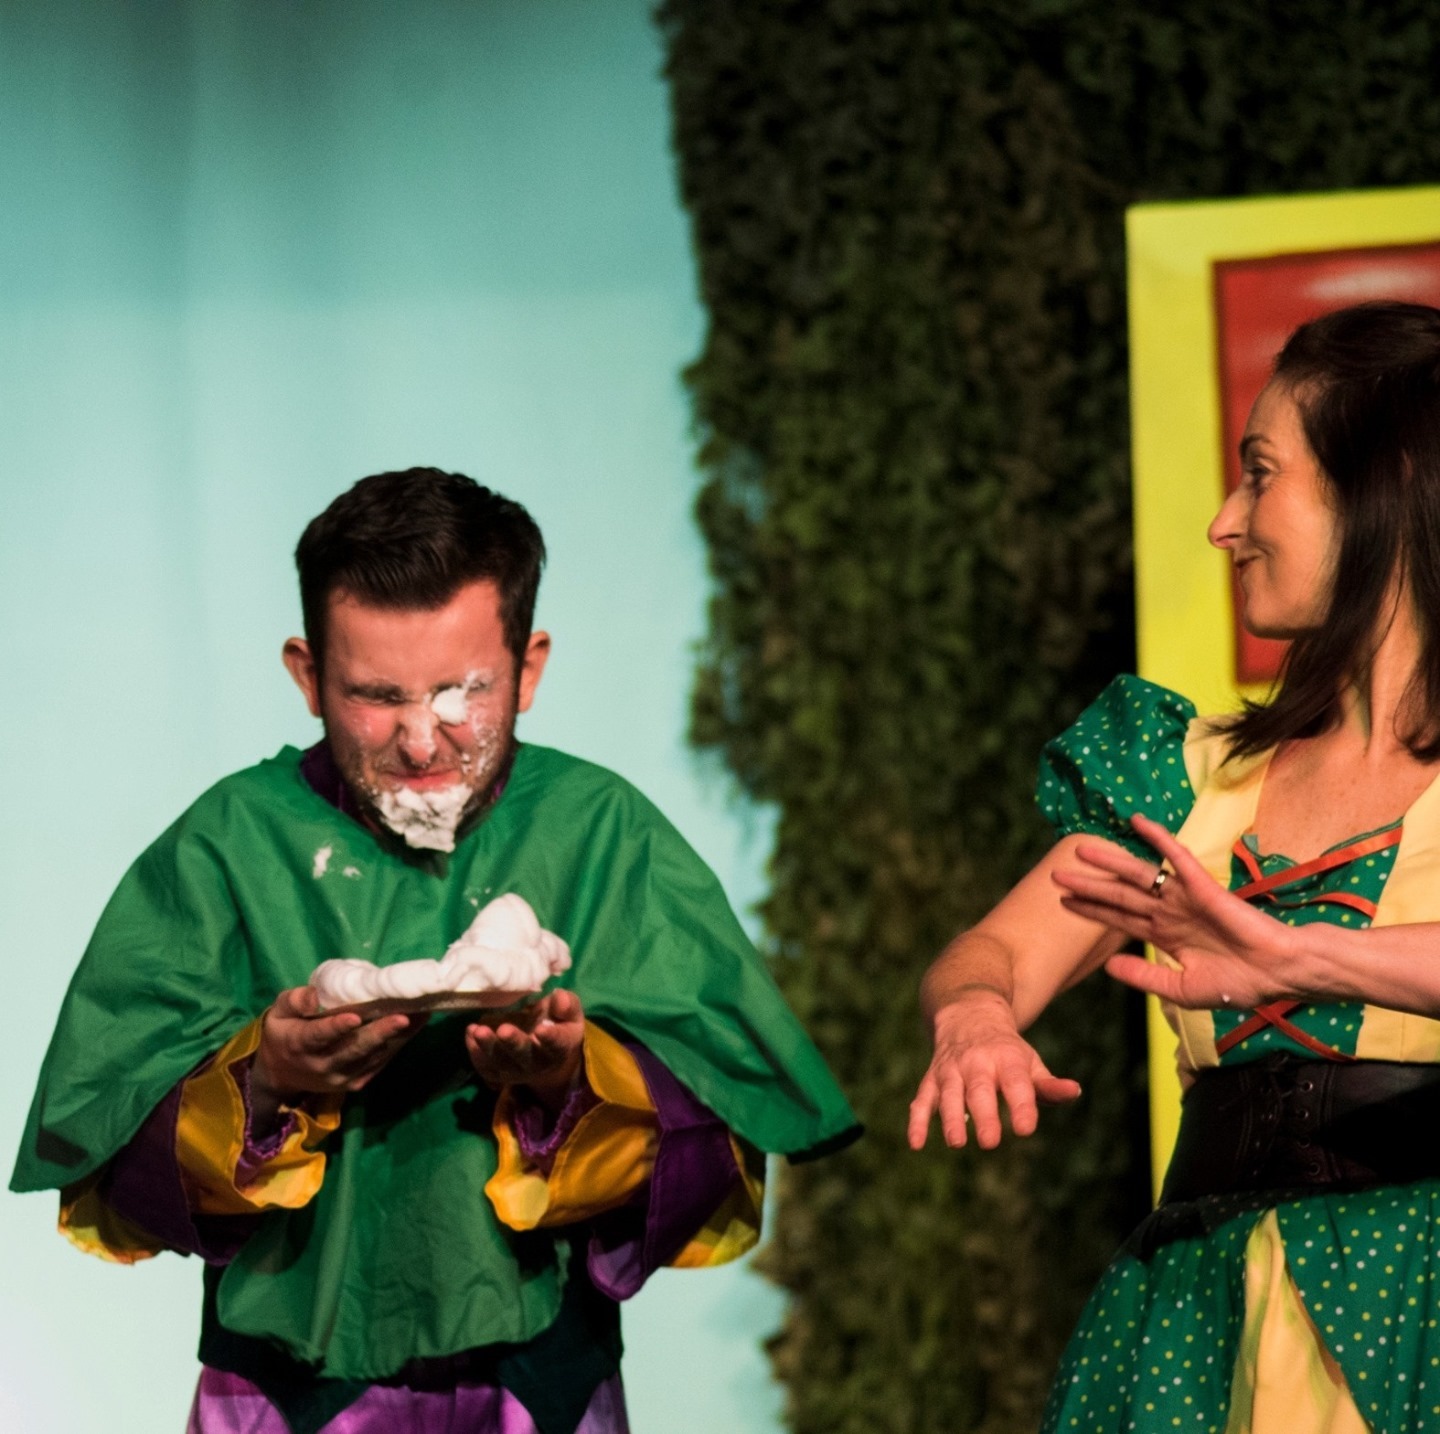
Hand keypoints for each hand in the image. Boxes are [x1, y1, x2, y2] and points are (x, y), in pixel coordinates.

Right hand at [251, 986, 424, 1132]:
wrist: (282, 1075)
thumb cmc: (284, 1032)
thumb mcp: (278, 1012)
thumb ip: (295, 1000)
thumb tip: (314, 994)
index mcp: (300, 1044)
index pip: (318, 1036)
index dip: (336, 1027)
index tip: (354, 1016)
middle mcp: (323, 1065)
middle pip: (354, 1049)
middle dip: (380, 1033)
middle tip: (403, 1016)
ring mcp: (342, 1077)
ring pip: (373, 1056)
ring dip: (398, 1036)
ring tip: (421, 1015)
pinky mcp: (357, 1082)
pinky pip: (380, 1062)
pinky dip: (399, 1044)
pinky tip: (417, 1025)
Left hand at [465, 989, 584, 1110]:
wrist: (548, 1056)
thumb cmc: (559, 1025)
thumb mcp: (570, 1013)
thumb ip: (567, 1005)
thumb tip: (559, 997)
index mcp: (560, 1047)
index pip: (557, 1044)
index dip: (550, 1038)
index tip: (541, 1029)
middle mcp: (538, 1063)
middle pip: (524, 1055)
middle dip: (513, 1043)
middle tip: (503, 1030)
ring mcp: (517, 1070)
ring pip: (501, 1062)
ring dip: (488, 1047)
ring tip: (477, 1030)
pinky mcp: (500, 1073)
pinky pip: (486, 1067)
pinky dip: (475, 1053)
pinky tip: (470, 1033)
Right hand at [907, 987, 1081, 1150]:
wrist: (968, 1014)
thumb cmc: (1007, 1050)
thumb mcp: (1029, 1062)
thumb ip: (1049, 1084)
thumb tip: (1074, 1092)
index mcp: (1006, 1058)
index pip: (1015, 1082)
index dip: (1021, 1105)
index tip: (1025, 1129)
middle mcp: (976, 1062)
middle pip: (979, 1090)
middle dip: (984, 1115)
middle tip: (990, 1142)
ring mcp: (951, 1070)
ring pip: (949, 1094)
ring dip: (951, 1118)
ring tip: (956, 1142)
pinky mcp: (932, 1078)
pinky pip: (921, 1099)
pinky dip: (916, 1120)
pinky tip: (915, 1143)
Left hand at [1051, 813, 1298, 1009]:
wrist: (1277, 975)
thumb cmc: (1239, 984)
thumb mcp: (1182, 989)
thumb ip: (1145, 977)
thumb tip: (1108, 967)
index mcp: (1164, 935)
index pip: (1119, 918)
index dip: (1090, 910)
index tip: (1062, 902)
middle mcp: (1169, 912)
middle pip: (1119, 895)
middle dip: (1087, 885)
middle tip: (1054, 875)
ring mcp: (1183, 897)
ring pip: (1138, 874)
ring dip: (1108, 861)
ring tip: (1078, 850)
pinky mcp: (1202, 886)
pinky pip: (1176, 857)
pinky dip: (1157, 838)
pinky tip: (1137, 822)